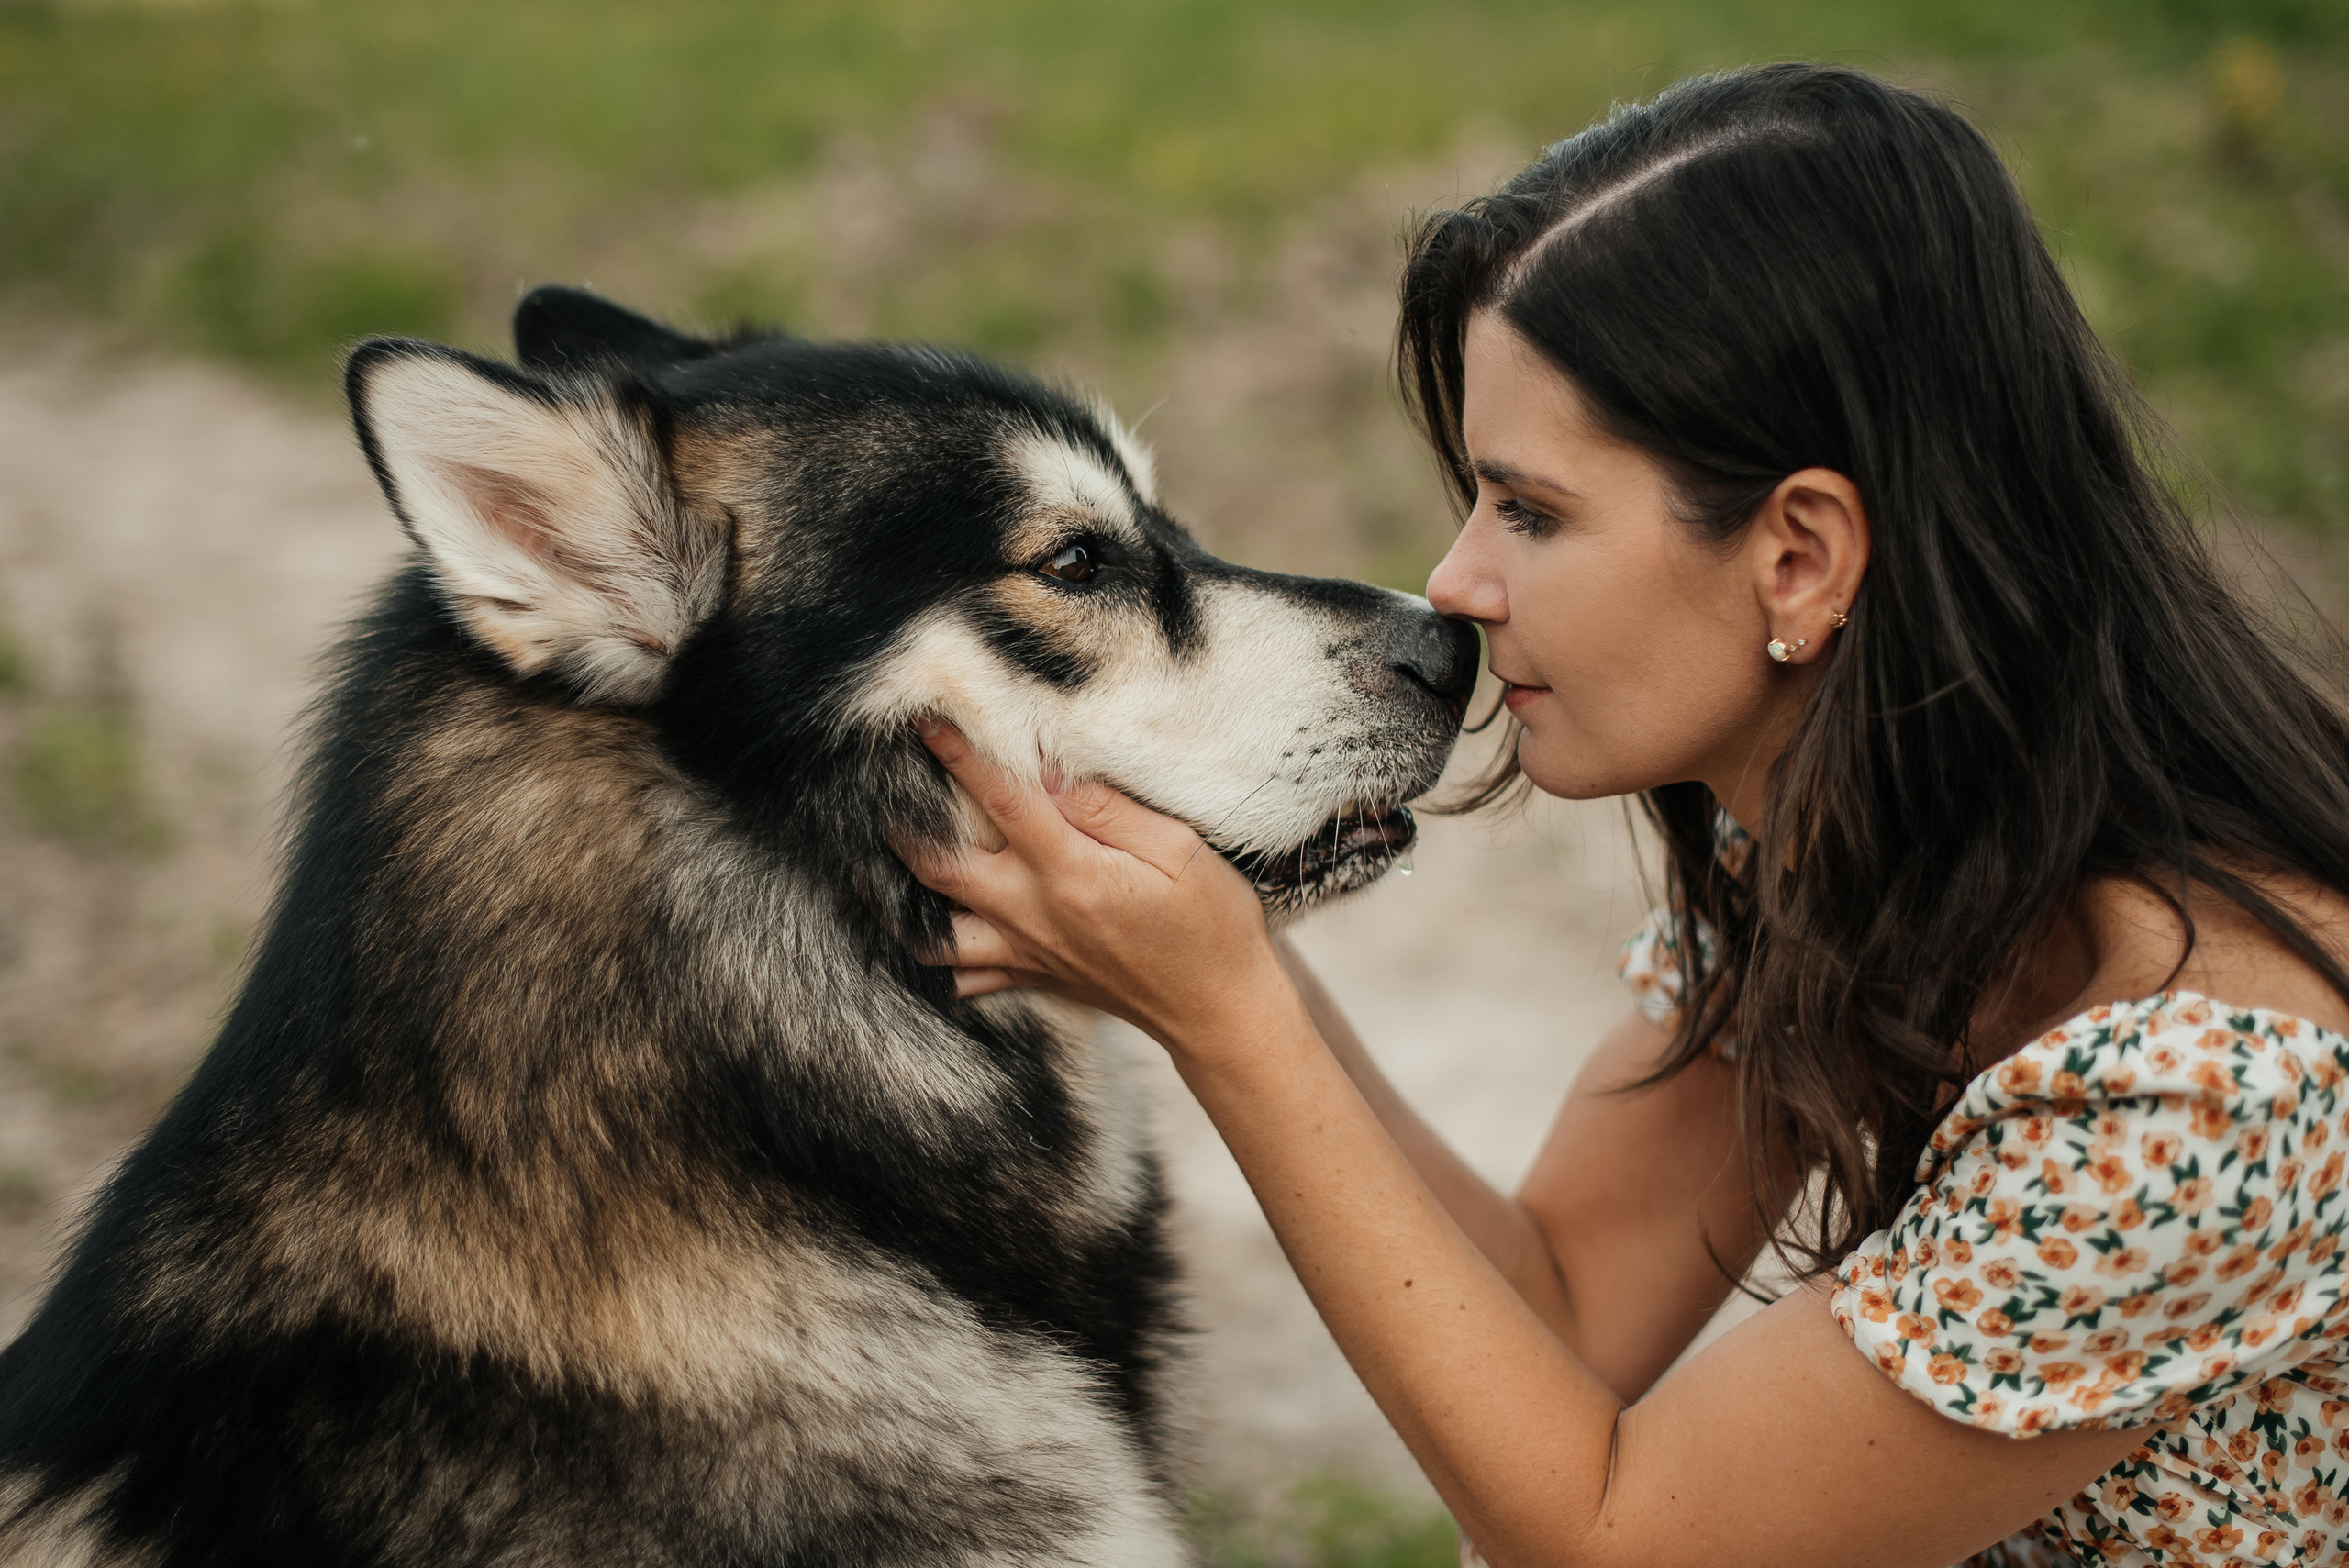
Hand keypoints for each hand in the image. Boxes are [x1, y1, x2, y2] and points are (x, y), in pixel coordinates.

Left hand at [896, 718, 1293, 1055]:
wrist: (1219, 1010)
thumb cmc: (1211, 924)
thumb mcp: (1180, 851)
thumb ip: (1110, 811)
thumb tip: (1052, 774)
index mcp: (1072, 874)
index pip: (1002, 801)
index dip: (959, 756)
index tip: (924, 721)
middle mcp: (1035, 916)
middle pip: (939, 869)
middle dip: (901, 825)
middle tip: (871, 790)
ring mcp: (1027, 953)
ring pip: (932, 934)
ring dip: (894, 900)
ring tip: (868, 869)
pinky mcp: (1032, 979)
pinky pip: (961, 979)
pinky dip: (931, 960)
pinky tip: (918, 932)